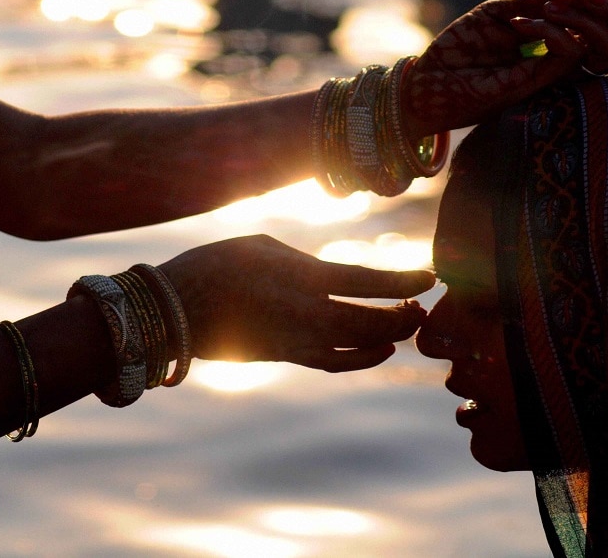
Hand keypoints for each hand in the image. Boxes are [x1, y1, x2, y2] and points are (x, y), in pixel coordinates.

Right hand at [157, 235, 434, 371]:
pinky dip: (364, 356)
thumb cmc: (217, 265)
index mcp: (303, 277)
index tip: (431, 277)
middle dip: (404, 315)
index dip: (406, 281)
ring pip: (360, 348)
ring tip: (403, 323)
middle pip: (373, 321)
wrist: (176, 311)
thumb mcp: (264, 246)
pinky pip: (337, 361)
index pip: (370, 281)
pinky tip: (380, 347)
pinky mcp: (288, 357)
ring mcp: (299, 341)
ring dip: (388, 337)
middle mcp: (307, 314)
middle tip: (419, 305)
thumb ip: (306, 262)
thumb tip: (335, 277)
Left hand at [402, 0, 607, 138]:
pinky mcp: (539, 84)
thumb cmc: (460, 47)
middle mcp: (560, 58)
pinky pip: (567, 55)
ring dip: (580, 16)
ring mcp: (552, 73)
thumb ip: (535, 0)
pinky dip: (553, 31)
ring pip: (596, 46)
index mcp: (554, 38)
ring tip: (550, 5)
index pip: (603, 23)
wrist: (430, 81)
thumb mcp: (499, 12)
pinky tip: (523, 22)